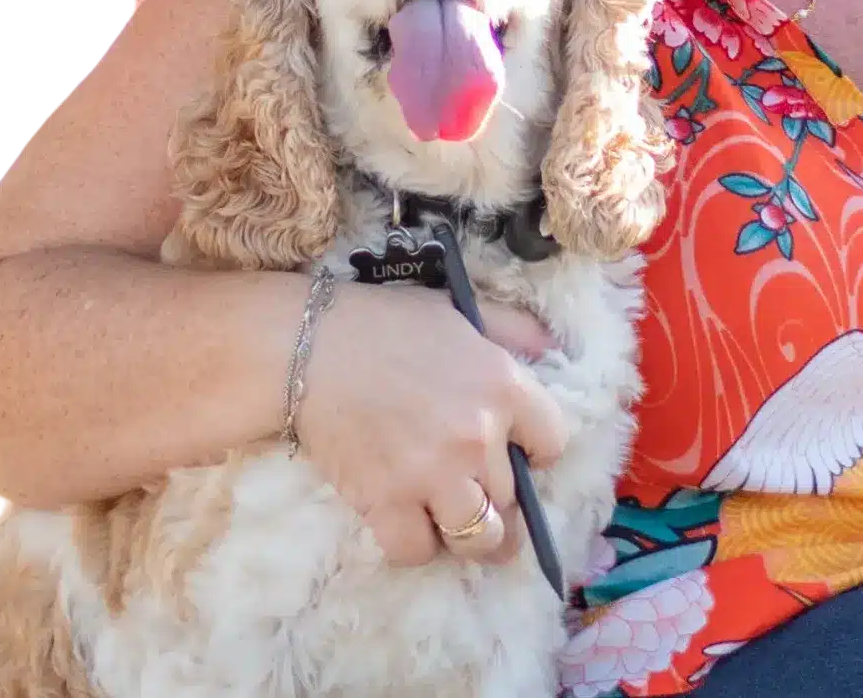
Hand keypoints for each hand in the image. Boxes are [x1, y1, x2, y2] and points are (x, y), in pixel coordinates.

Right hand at [292, 280, 567, 567]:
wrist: (309, 345)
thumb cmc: (388, 323)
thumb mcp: (463, 311)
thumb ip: (513, 329)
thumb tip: (551, 349)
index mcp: (503, 386)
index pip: (553, 442)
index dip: (538, 451)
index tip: (519, 451)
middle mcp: (477, 437)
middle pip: (515, 498)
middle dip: (503, 499)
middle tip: (483, 493)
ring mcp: (433, 475)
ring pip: (478, 538)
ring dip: (472, 536)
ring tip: (459, 524)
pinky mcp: (385, 502)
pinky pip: (417, 551)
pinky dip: (416, 545)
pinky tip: (411, 523)